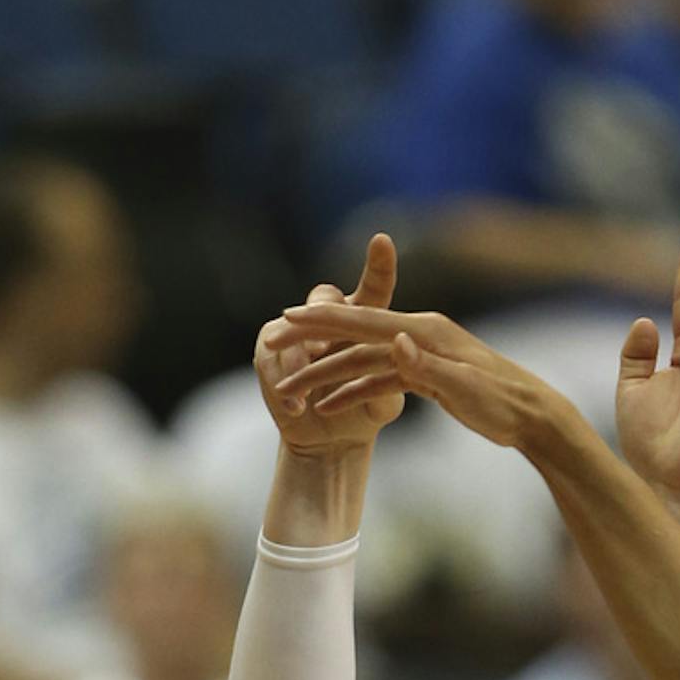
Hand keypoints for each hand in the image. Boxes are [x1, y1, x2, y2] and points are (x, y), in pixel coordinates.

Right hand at [254, 234, 407, 456]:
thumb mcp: (394, 398)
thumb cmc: (377, 410)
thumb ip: (409, 370)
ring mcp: (305, 334)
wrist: (334, 439)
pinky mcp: (277, 356)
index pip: (376, 289)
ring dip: (296, 357)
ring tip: (301, 389)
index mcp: (373, 320)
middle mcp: (338, 318)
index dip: (378, 265)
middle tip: (300, 326)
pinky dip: (281, 381)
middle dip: (313, 314)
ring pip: (294, 330)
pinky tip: (295, 408)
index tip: (382, 240)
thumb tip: (400, 341)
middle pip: (325, 300)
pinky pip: (269, 357)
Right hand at [272, 294, 575, 457]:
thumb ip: (427, 367)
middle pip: (356, 336)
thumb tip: (397, 341)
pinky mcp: (425, 376)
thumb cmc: (504, 405)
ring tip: (292, 390)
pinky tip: (329, 406)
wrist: (534, 417)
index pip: (366, 323)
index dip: (325, 321)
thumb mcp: (467, 389)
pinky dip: (354, 392)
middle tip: (273, 339)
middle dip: (314, 339)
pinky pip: (379, 380)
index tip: (289, 317)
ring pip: (363, 362)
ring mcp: (421, 355)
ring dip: (328, 375)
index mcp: (426, 332)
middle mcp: (420, 336)